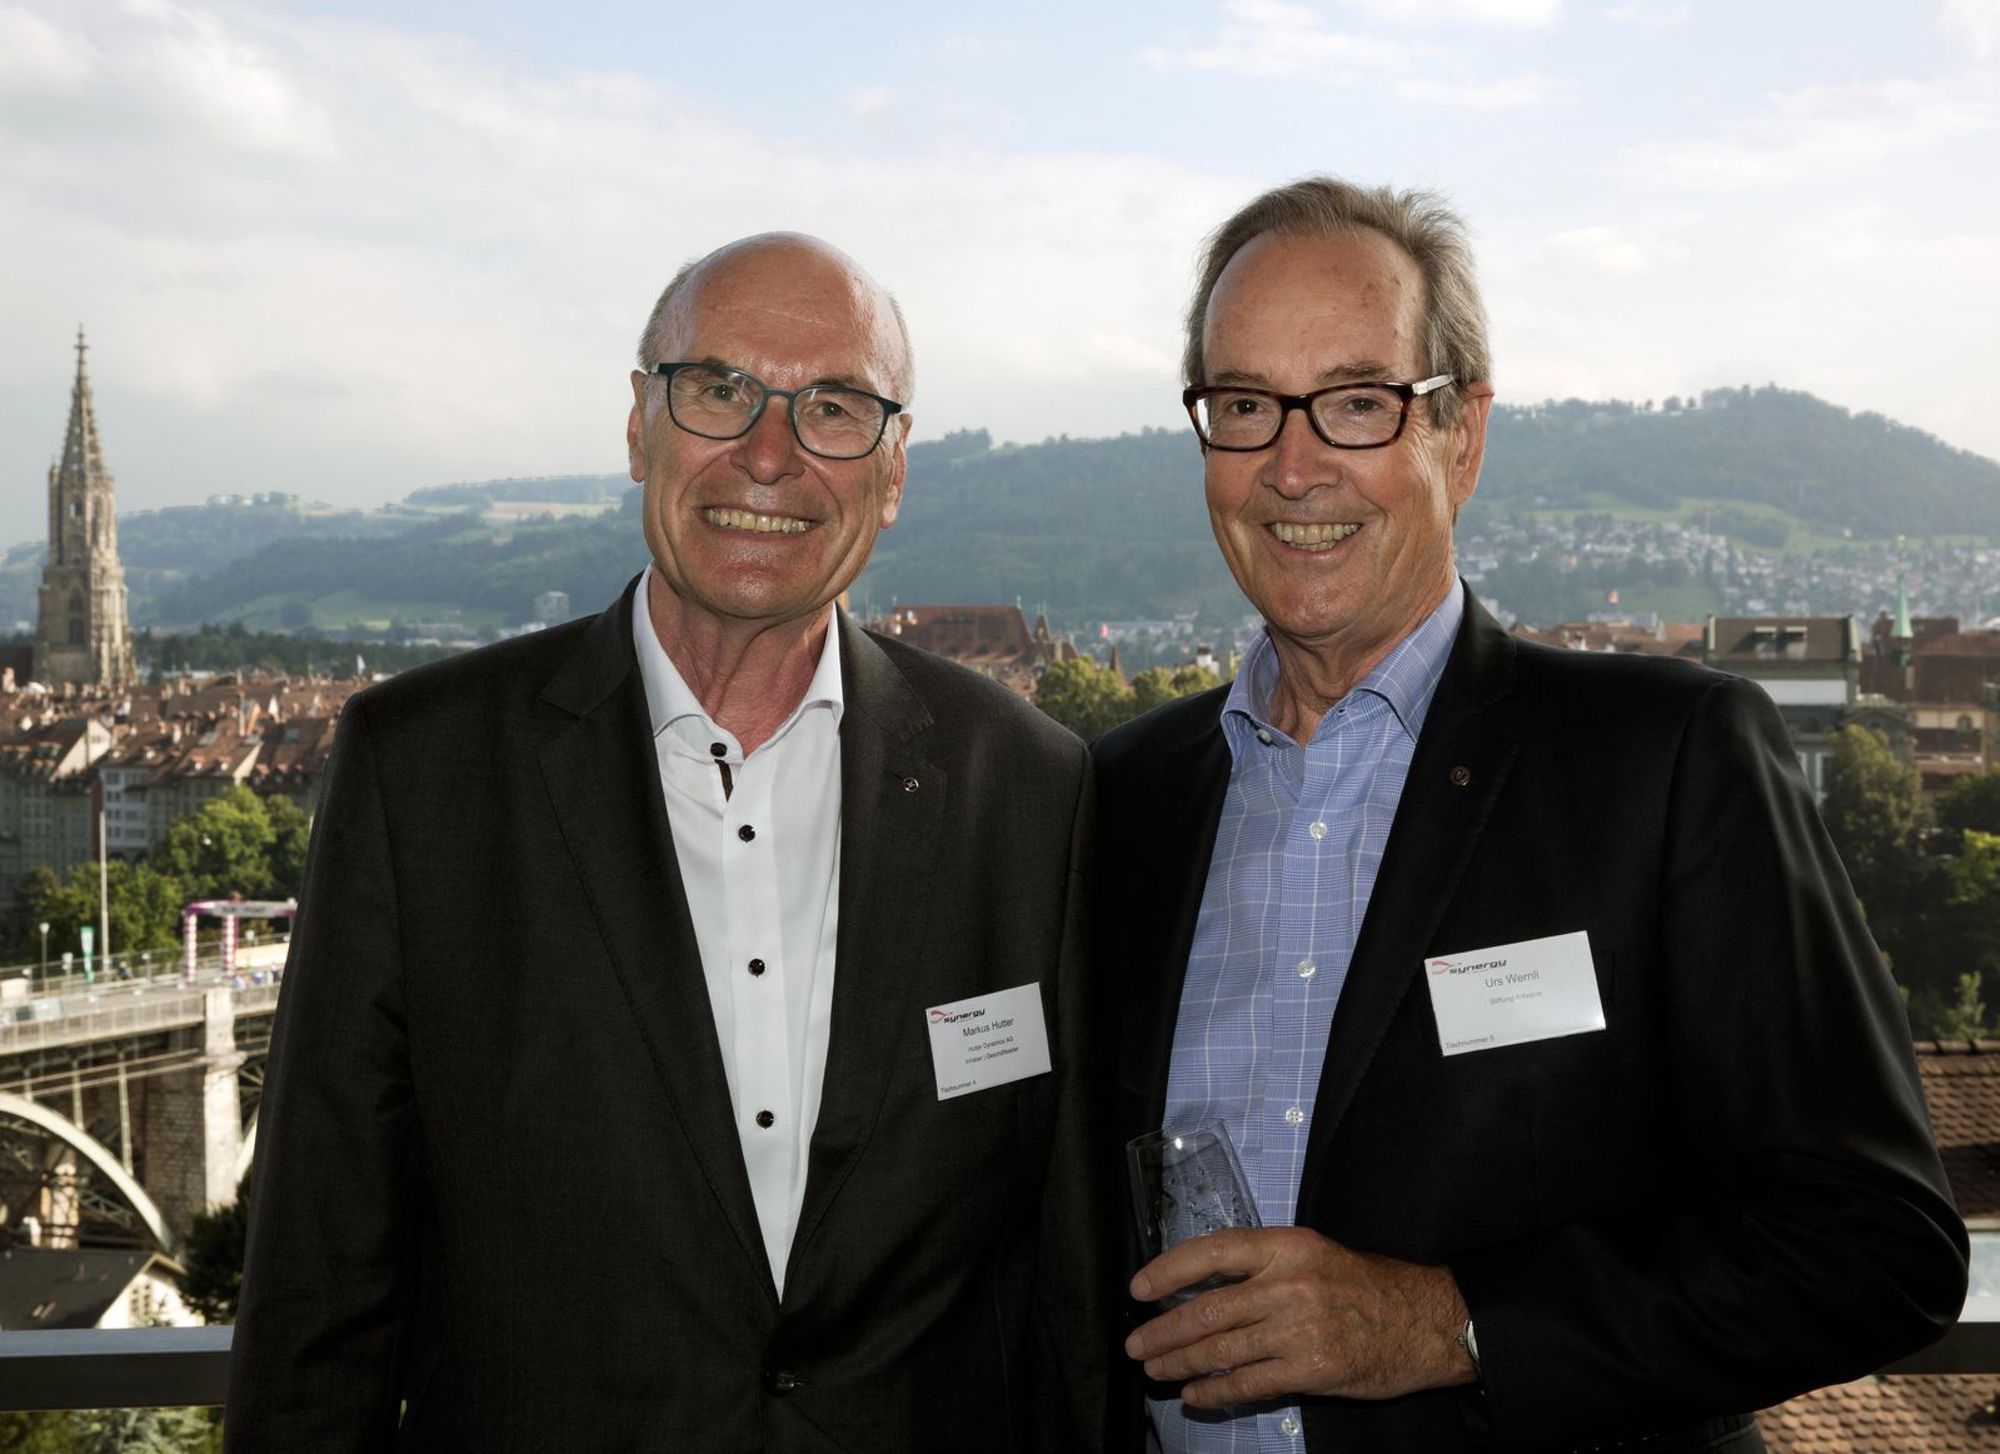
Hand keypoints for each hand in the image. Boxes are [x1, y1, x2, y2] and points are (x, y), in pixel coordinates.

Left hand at [1125, 1226, 1475, 1406]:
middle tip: (1137, 1344)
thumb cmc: (1366, 1286)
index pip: (1212, 1252)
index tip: (1139, 1287)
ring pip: (1222, 1348)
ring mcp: (1300, 1328)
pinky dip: (1215, 1390)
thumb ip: (1263, 1267)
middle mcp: (1289, 1283)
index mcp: (1287, 1246)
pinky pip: (1249, 1383)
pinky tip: (1195, 1394)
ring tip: (1156, 1370)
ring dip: (1180, 1362)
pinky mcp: (1312, 1369)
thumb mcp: (1314, 1255)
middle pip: (1208, 1309)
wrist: (1425, 1321)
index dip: (1169, 1270)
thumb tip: (1204, 1289)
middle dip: (1164, 1330)